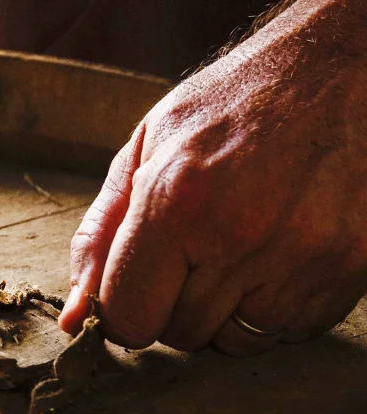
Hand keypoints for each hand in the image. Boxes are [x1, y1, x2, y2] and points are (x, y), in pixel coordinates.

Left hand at [60, 0, 366, 355]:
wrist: (344, 70)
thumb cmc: (236, 105)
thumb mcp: (149, 148)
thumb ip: (102, 236)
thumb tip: (76, 319)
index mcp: (177, 199)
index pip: (129, 318)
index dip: (127, 310)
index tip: (139, 288)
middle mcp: (240, 235)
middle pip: (182, 334)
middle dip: (179, 303)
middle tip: (202, 246)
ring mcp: (300, 257)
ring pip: (236, 341)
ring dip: (230, 309)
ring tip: (246, 245)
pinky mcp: (346, 271)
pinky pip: (288, 331)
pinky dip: (277, 305)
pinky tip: (283, 252)